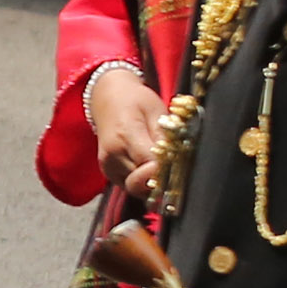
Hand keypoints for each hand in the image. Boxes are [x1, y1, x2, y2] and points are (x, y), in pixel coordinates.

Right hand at [86, 62, 165, 197]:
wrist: (107, 98)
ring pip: (137, 189)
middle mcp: (113, 155)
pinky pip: (130, 186)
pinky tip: (151, 169)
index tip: (179, 161)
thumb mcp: (156, 110)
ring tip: (163, 167)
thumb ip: (164, 136)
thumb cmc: (135, 100)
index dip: (168, 168)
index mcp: (125, 135)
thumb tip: (175, 160)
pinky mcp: (108, 172)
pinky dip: (143, 183)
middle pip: (143, 182)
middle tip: (175, 166)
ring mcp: (108, 166)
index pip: (150, 165)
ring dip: (152, 183)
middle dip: (162, 178)